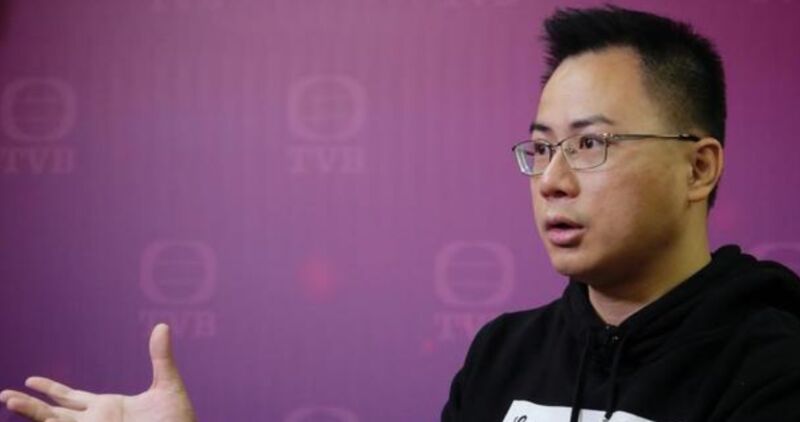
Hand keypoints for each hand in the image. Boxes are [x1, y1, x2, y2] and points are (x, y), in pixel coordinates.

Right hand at [0, 324, 196, 421]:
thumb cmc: (178, 421)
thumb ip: (161, 358)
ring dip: (32, 415)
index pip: (72, 398)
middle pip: (54, 413)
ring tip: (8, 402)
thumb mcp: (168, 385)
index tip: (30, 380)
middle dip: (29, 405)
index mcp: (109, 408)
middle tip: (4, 395)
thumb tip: (163, 326)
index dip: (50, 389)